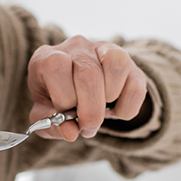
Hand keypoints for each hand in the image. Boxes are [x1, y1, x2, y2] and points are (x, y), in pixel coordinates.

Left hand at [27, 36, 147, 140]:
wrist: (74, 89)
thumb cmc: (55, 101)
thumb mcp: (43, 115)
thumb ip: (51, 126)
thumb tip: (71, 133)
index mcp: (47, 57)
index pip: (56, 66)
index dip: (64, 98)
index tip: (65, 116)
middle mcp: (76, 47)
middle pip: (89, 73)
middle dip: (91, 111)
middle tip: (87, 127)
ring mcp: (103, 49)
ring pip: (117, 64)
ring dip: (111, 98)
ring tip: (102, 110)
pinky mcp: (127, 60)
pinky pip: (136, 84)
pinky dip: (128, 107)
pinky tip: (114, 109)